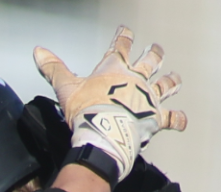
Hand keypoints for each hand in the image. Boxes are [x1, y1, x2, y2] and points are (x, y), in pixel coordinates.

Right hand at [34, 27, 185, 183]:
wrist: (104, 132)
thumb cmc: (87, 109)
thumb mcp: (65, 87)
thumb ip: (53, 68)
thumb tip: (38, 51)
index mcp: (114, 69)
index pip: (120, 45)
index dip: (123, 36)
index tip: (125, 30)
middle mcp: (136, 80)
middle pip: (149, 62)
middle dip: (153, 54)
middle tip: (156, 49)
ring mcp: (148, 98)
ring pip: (165, 85)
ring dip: (170, 81)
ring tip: (175, 78)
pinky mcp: (156, 118)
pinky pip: (171, 118)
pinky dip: (178, 119)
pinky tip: (182, 120)